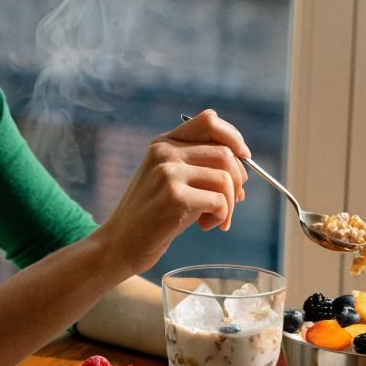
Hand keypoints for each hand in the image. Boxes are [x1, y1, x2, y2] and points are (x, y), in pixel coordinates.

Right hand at [95, 109, 250, 274]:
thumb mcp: (171, 182)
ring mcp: (168, 173)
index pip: (209, 121)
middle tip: (232, 202)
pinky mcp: (174, 197)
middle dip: (238, 180)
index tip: (244, 158)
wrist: (121, 244)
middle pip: (225, 153)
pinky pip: (219, 201)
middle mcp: (165, 153)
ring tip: (217, 218)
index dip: (233, 137)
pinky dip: (222, 216)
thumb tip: (243, 171)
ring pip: (226, 178)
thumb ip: (200, 168)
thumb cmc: (152, 216)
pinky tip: (207, 226)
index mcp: (164, 143)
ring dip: (230, 203)